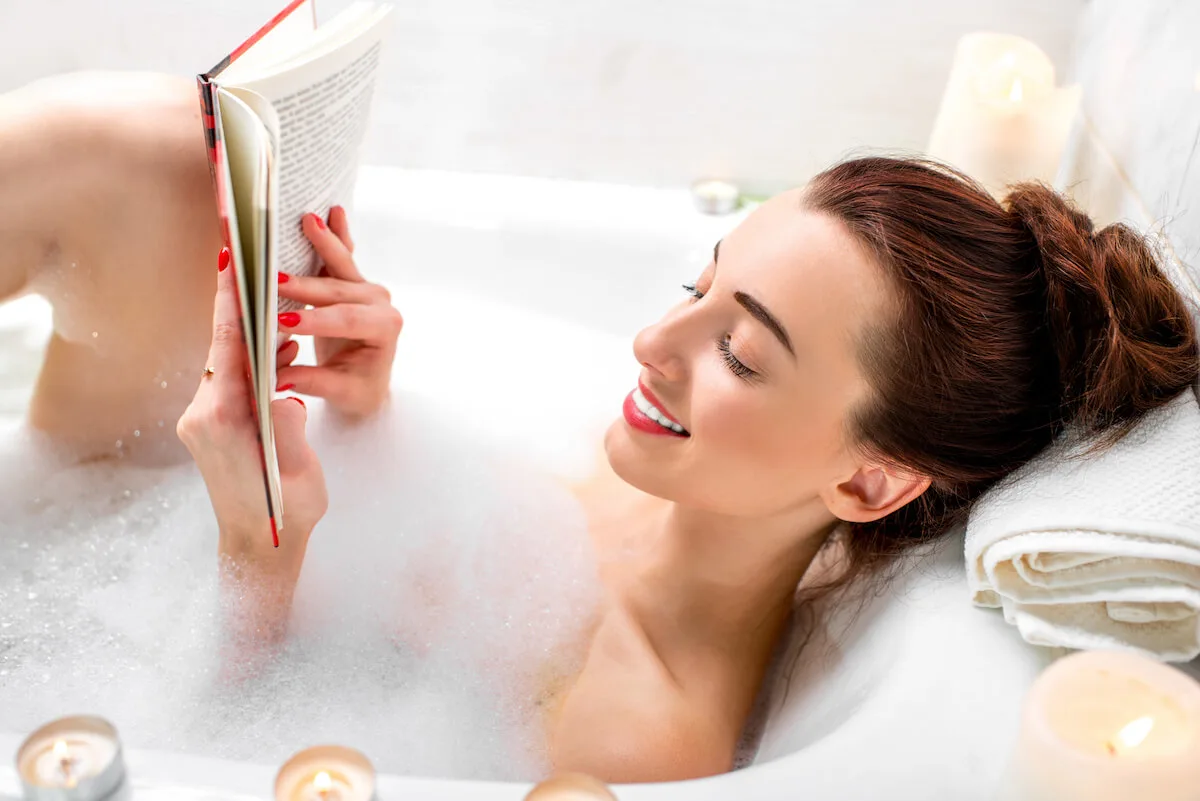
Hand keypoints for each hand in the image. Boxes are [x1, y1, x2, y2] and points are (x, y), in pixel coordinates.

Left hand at [177, 246, 327, 593]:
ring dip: (251, 331)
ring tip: (275, 299)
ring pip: (227, 358)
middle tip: (246, 255)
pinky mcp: (212, 423)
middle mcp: (204, 414)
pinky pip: (233, 378)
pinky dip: (256, 358)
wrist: (259, 548)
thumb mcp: (296, 471)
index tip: (233, 258)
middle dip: (238, 301)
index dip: (233, 300)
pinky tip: (283, 350)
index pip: (229, 346)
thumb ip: (289, 425)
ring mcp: (205, 418)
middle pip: (222, 343)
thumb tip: (287, 392)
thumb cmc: (284, 515)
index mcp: (223, 420)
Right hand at [275, 206, 401, 418]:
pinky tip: (333, 212)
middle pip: (338, 289)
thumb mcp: (340, 391)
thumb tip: (278, 379)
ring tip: (307, 221)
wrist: (370, 381)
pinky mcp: (353, 281)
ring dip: (322, 243)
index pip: (346, 320)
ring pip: (341, 264)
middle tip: (272, 280)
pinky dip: (336, 234)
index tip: (284, 322)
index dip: (314, 320)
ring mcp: (368, 288)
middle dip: (304, 285)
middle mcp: (381, 303)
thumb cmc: (358, 388)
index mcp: (384, 328)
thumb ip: (312, 381)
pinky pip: (343, 255)